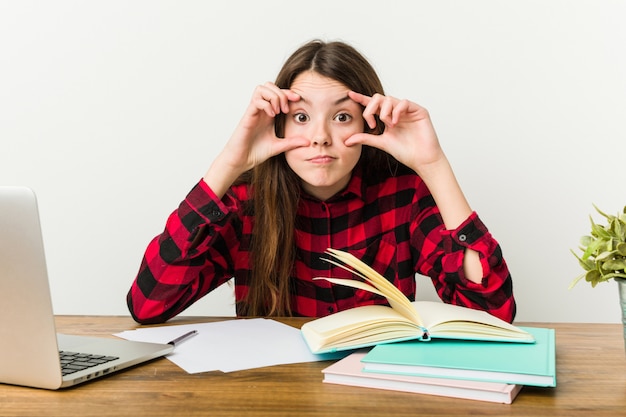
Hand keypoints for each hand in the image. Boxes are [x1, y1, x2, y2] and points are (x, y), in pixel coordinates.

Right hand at [203, 83, 308, 197]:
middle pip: (269, 86)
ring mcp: (253, 112)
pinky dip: (266, 104)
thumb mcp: (279, 146)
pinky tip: (271, 115)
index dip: (288, 93)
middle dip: (281, 93)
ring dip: (273, 96)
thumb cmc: (255, 152)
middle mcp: (261, 110)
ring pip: (261, 89)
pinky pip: (256, 101)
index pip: (278, 93)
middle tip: (286, 109)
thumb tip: (308, 142)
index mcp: (269, 114)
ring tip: (278, 111)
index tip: (298, 100)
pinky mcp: (247, 116)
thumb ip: (292, 142)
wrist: (241, 161)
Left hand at [345, 91, 444, 173]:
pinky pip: (403, 102)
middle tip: (372, 124)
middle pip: (378, 98)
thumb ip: (365, 138)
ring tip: (389, 126)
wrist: (421, 159)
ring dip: (384, 113)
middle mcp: (396, 111)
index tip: (350, 95)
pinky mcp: (418, 110)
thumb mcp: (381, 143)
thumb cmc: (405, 152)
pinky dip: (397, 111)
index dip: (361, 98)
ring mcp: (407, 110)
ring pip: (389, 99)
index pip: (372, 105)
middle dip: (371, 108)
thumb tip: (347, 141)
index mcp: (387, 117)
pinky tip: (395, 122)